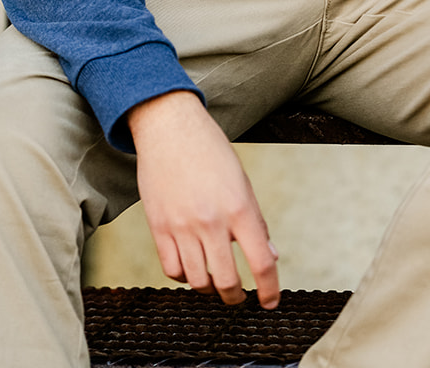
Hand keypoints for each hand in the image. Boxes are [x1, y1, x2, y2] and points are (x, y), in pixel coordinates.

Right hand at [127, 90, 279, 308]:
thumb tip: (269, 255)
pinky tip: (190, 266)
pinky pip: (172, 269)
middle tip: (239, 295)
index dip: (270, 289)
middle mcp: (211, 221)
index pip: (261, 262)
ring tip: (213, 280)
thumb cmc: (209, 150)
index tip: (271, 302)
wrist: (170, 126)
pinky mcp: (158, 227)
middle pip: (226, 282)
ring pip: (198, 281)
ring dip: (209, 288)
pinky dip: (184, 276)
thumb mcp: (242, 181)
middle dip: (236, 296)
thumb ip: (255, 221)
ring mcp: (182, 226)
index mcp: (239, 207)